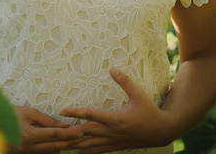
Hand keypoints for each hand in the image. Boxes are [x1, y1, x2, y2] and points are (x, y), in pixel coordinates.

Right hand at [8, 105, 85, 153]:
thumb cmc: (10, 114)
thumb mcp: (29, 113)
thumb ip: (47, 120)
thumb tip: (63, 124)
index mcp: (29, 136)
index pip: (54, 135)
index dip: (68, 133)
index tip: (79, 131)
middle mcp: (28, 147)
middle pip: (53, 146)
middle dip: (69, 143)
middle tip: (81, 138)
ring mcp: (25, 153)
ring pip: (48, 152)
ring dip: (62, 147)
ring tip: (74, 142)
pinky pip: (41, 153)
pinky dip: (52, 150)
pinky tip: (60, 146)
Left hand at [59, 68, 177, 153]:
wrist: (161, 131)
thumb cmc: (149, 111)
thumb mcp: (138, 94)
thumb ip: (124, 81)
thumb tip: (112, 69)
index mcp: (115, 119)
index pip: (91, 115)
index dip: (75, 113)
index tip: (61, 111)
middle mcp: (112, 132)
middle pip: (85, 133)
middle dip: (69, 133)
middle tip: (54, 132)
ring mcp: (113, 141)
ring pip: (90, 145)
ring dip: (75, 145)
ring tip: (61, 144)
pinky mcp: (116, 147)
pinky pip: (98, 151)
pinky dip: (87, 152)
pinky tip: (78, 153)